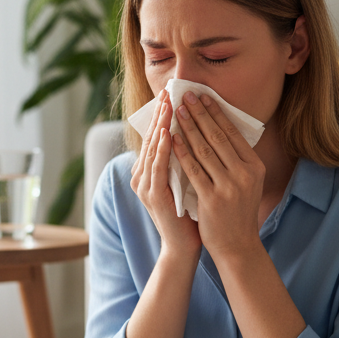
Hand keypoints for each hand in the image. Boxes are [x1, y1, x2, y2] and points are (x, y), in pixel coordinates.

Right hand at [130, 90, 201, 259]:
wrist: (184, 245)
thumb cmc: (189, 213)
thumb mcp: (186, 180)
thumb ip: (184, 160)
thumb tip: (196, 134)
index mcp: (149, 171)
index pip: (157, 136)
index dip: (164, 115)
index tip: (174, 95)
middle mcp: (142, 175)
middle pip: (151, 138)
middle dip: (161, 114)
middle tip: (169, 92)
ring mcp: (145, 185)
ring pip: (152, 149)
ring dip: (160, 125)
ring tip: (168, 106)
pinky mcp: (152, 195)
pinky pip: (157, 166)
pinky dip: (162, 148)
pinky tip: (167, 133)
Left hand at [171, 92, 265, 258]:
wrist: (237, 245)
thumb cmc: (238, 210)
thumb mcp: (247, 182)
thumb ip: (238, 159)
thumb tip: (221, 127)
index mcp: (255, 167)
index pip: (232, 133)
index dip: (216, 113)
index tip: (202, 96)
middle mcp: (245, 174)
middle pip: (217, 137)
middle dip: (200, 114)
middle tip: (185, 96)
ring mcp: (229, 187)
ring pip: (204, 150)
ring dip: (188, 127)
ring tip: (176, 111)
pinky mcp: (211, 199)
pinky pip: (192, 170)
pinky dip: (181, 152)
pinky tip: (171, 138)